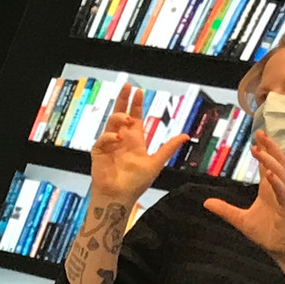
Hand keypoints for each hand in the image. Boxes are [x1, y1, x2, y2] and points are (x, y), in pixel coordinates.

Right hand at [89, 84, 188, 206]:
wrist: (120, 197)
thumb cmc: (136, 183)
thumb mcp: (156, 163)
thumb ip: (168, 148)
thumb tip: (185, 135)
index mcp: (135, 140)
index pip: (135, 117)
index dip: (136, 105)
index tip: (139, 92)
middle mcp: (121, 139)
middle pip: (120, 114)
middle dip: (123, 100)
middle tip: (127, 87)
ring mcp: (109, 145)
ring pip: (111, 123)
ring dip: (118, 117)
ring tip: (126, 117)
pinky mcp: (99, 153)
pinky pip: (102, 140)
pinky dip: (109, 137)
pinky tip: (117, 138)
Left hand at [202, 129, 284, 264]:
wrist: (284, 252)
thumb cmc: (267, 234)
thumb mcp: (240, 220)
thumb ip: (225, 210)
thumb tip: (205, 202)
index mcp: (269, 190)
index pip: (267, 164)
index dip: (263, 150)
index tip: (256, 136)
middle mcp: (278, 190)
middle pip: (277, 162)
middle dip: (270, 147)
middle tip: (260, 132)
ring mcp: (284, 199)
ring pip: (280, 173)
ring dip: (270, 160)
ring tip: (258, 149)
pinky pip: (283, 193)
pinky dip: (276, 182)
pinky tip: (268, 174)